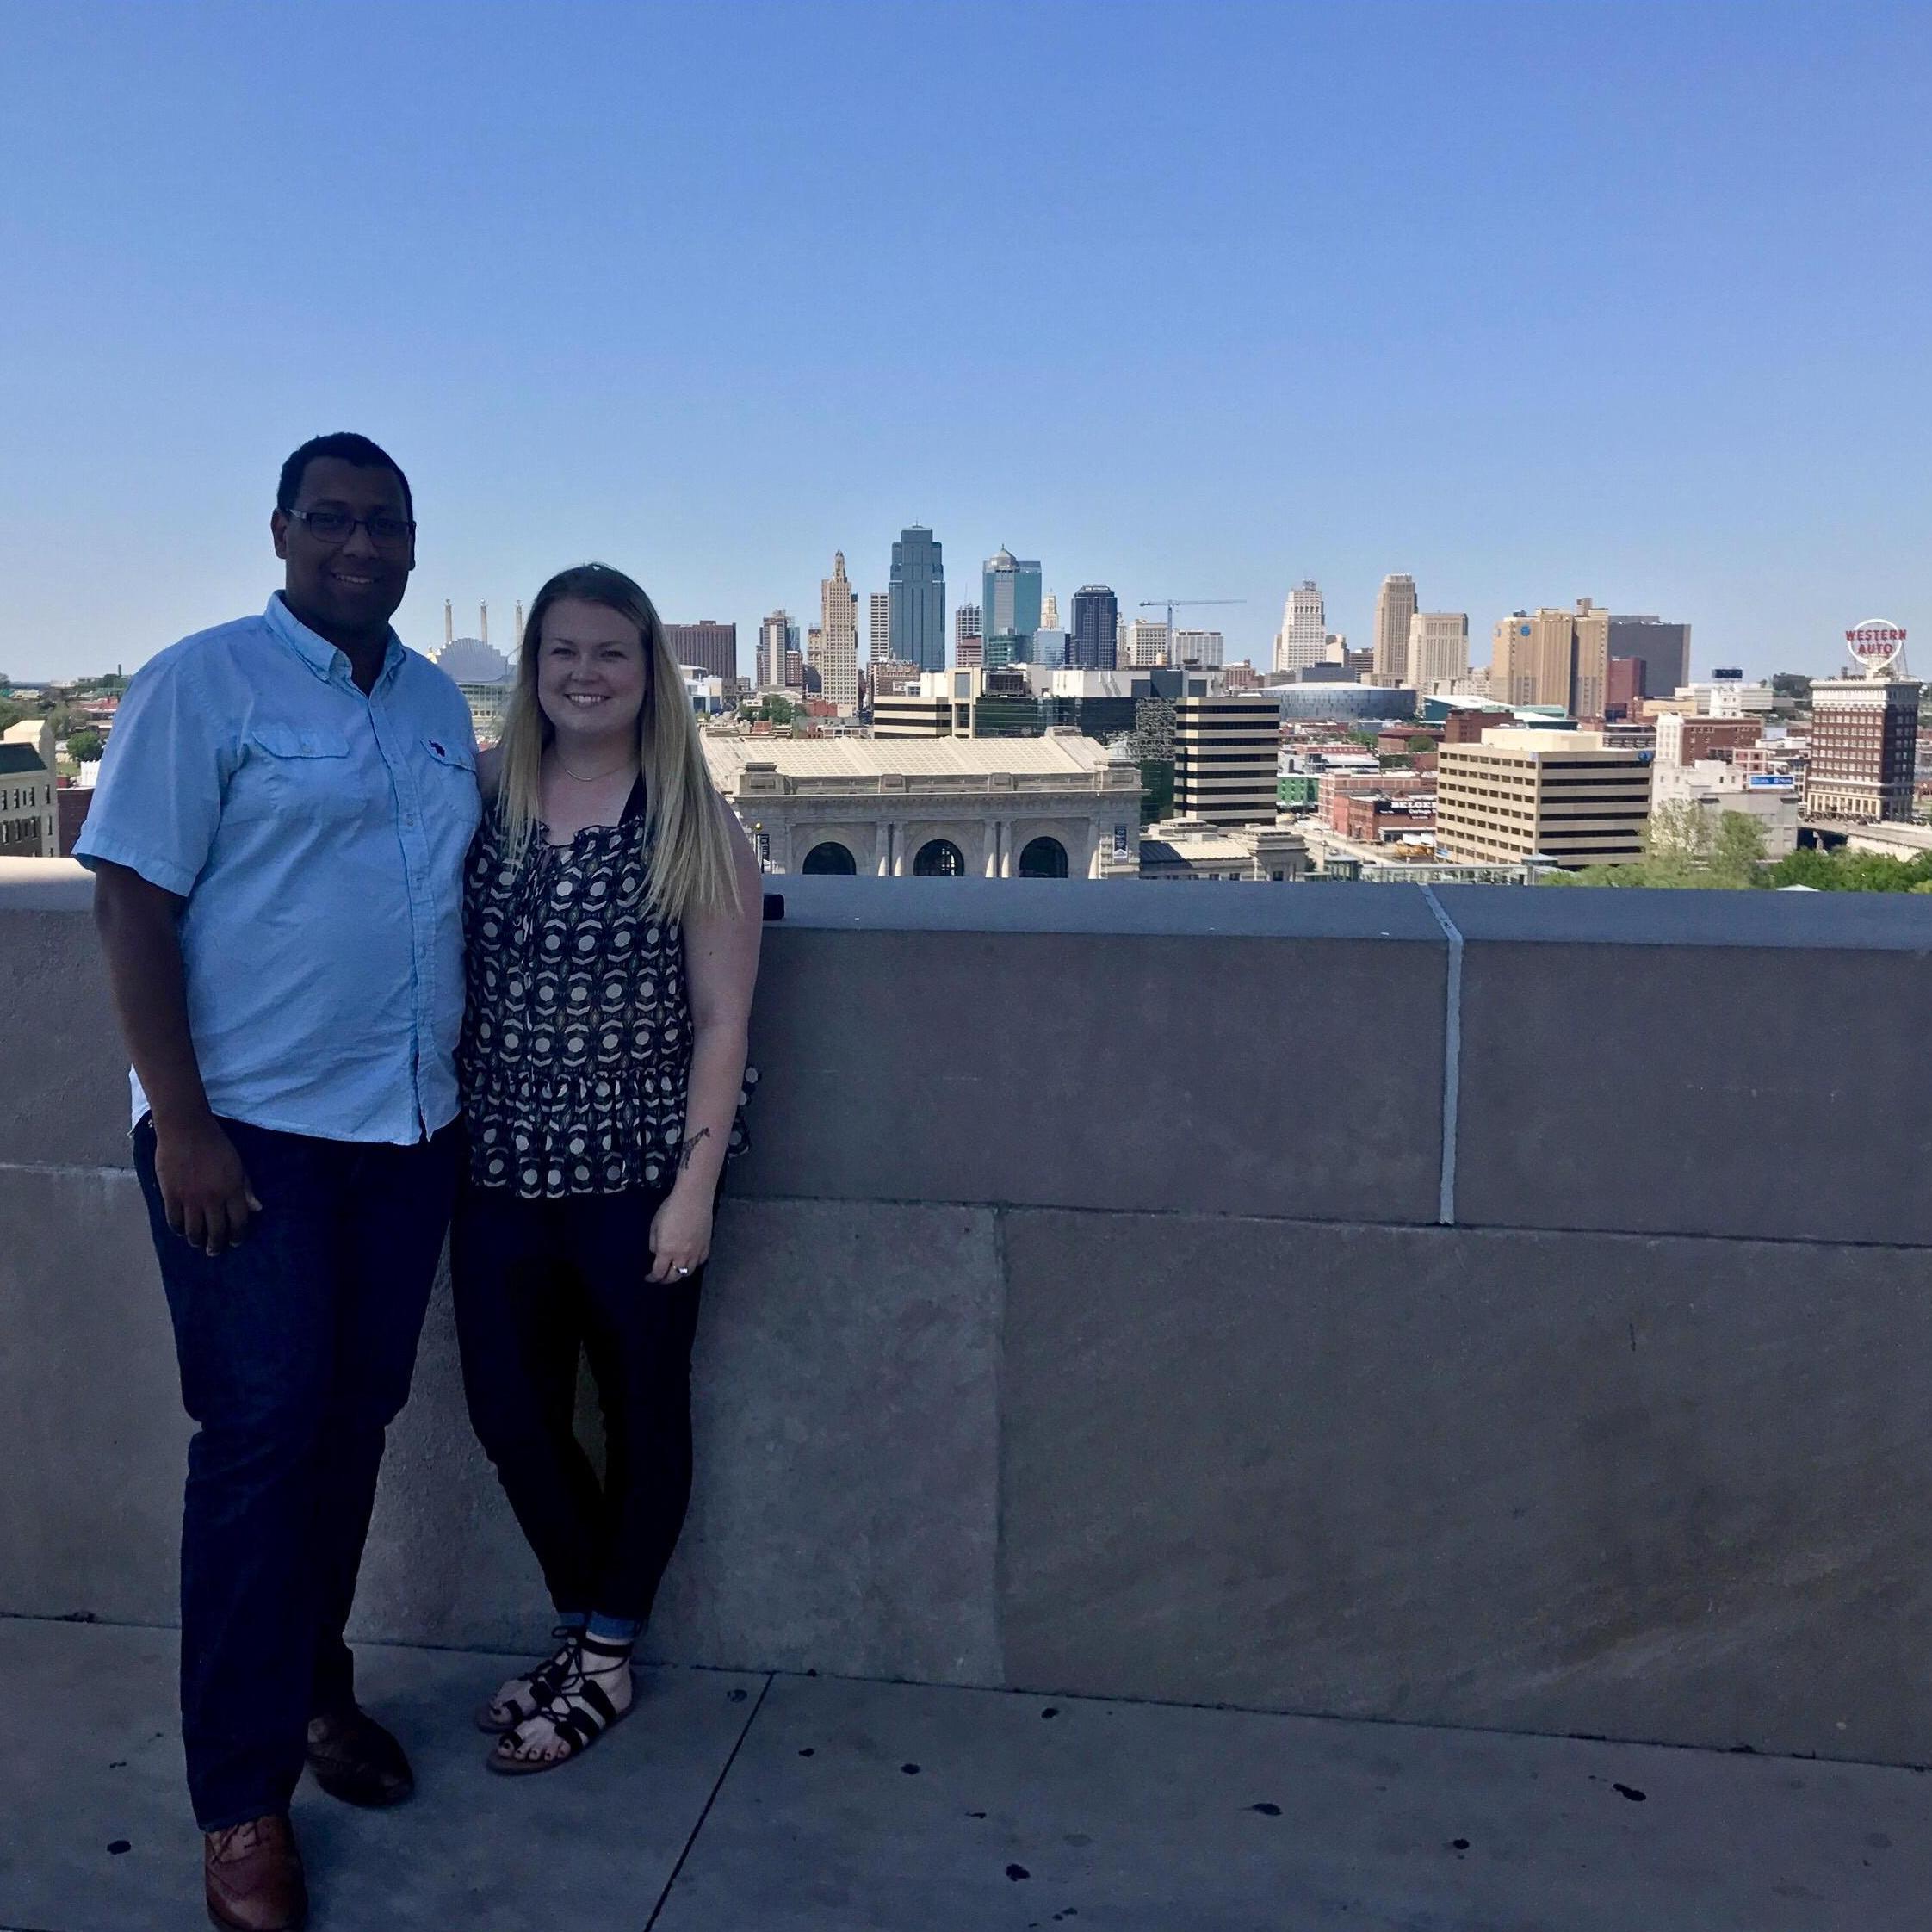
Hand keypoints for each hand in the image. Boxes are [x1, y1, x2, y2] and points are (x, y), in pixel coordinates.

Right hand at [154, 1115, 261, 1255]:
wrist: (186, 1130)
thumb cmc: (216, 1144)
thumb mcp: (238, 1164)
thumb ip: (246, 1188)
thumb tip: (257, 1209)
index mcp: (232, 1190)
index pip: (238, 1223)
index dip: (237, 1236)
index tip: (235, 1242)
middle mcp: (212, 1199)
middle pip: (216, 1231)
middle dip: (216, 1245)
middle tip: (214, 1251)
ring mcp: (190, 1199)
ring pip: (193, 1231)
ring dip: (197, 1241)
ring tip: (198, 1243)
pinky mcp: (171, 1195)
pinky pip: (174, 1221)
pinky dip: (179, 1229)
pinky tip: (181, 1230)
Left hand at [647, 1184, 713, 1284]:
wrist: (693, 1198)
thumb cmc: (671, 1208)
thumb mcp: (655, 1225)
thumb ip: (654, 1243)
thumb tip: (656, 1253)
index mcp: (666, 1251)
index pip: (659, 1272)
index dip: (652, 1278)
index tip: (648, 1277)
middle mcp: (682, 1256)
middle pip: (674, 1276)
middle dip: (665, 1279)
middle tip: (660, 1277)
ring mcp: (696, 1252)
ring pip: (688, 1272)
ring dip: (679, 1273)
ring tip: (675, 1270)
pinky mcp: (706, 1246)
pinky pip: (699, 1262)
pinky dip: (693, 1264)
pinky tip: (689, 1261)